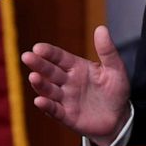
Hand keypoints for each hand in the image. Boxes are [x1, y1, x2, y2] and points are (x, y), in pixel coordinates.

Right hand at [20, 25, 130, 145]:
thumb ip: (107, 51)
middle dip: (38, 64)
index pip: (60, 58)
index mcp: (77, 67)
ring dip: (40, 84)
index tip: (38, 47)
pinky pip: (55, 110)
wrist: (119, 117)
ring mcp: (66, 99)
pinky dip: (47, 106)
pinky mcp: (67, 116)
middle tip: (27, 57)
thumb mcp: (115, 69)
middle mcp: (68, 82)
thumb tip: (101, 28)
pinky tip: (40, 100)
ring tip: (33, 77)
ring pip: (49, 90)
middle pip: (50, 71)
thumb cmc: (116, 90)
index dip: (49, 53)